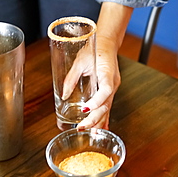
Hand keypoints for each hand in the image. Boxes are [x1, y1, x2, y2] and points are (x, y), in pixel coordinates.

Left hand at [74, 2, 132, 129]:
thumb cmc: (95, 48)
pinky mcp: (109, 91)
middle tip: (81, 127)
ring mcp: (113, 88)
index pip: (105, 91)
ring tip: (89, 132)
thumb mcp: (79, 61)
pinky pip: (107, 106)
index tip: (85, 109)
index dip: (96, 102)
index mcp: (107, 74)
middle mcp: (113, 84)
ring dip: (98, 121)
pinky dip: (103, 118)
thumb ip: (71, 77)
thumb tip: (64, 94)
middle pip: (106, 105)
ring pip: (107, 108)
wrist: (106, 43)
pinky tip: (100, 127)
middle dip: (94, 118)